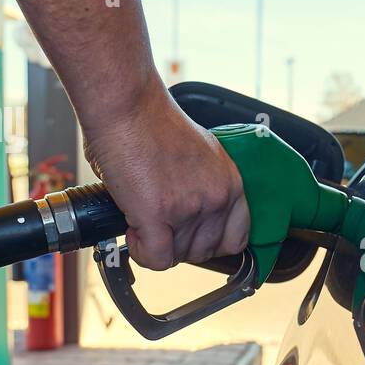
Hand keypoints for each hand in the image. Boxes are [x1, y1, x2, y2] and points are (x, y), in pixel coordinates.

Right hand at [82, 81, 249, 270]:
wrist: (129, 105)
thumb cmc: (153, 122)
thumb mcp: (199, 157)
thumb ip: (202, 188)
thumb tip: (186, 217)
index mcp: (231, 183)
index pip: (236, 239)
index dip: (208, 242)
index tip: (189, 234)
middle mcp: (217, 198)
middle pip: (204, 252)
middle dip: (177, 244)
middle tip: (157, 222)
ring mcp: (191, 208)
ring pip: (178, 257)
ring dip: (156, 245)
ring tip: (141, 217)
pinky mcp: (159, 214)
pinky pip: (157, 259)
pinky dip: (141, 252)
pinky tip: (132, 229)